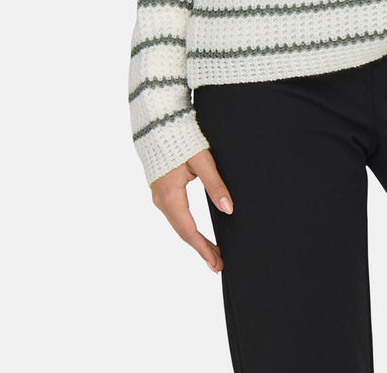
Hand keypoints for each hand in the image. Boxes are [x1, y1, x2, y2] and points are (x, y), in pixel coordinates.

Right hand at [150, 148, 232, 272]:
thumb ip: (215, 185)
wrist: (158, 122)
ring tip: (212, 251)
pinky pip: (174, 215)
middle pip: (183, 232)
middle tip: (218, 263)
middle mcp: (161, 200)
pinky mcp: (161, 190)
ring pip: (178, 224)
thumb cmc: (181, 138)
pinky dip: (187, 227)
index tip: (217, 264)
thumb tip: (228, 209)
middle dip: (201, 248)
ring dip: (194, 239)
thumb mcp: (202, 161)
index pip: (189, 231)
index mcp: (170, 196)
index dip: (203, 249)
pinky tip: (196, 232)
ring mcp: (159, 196)